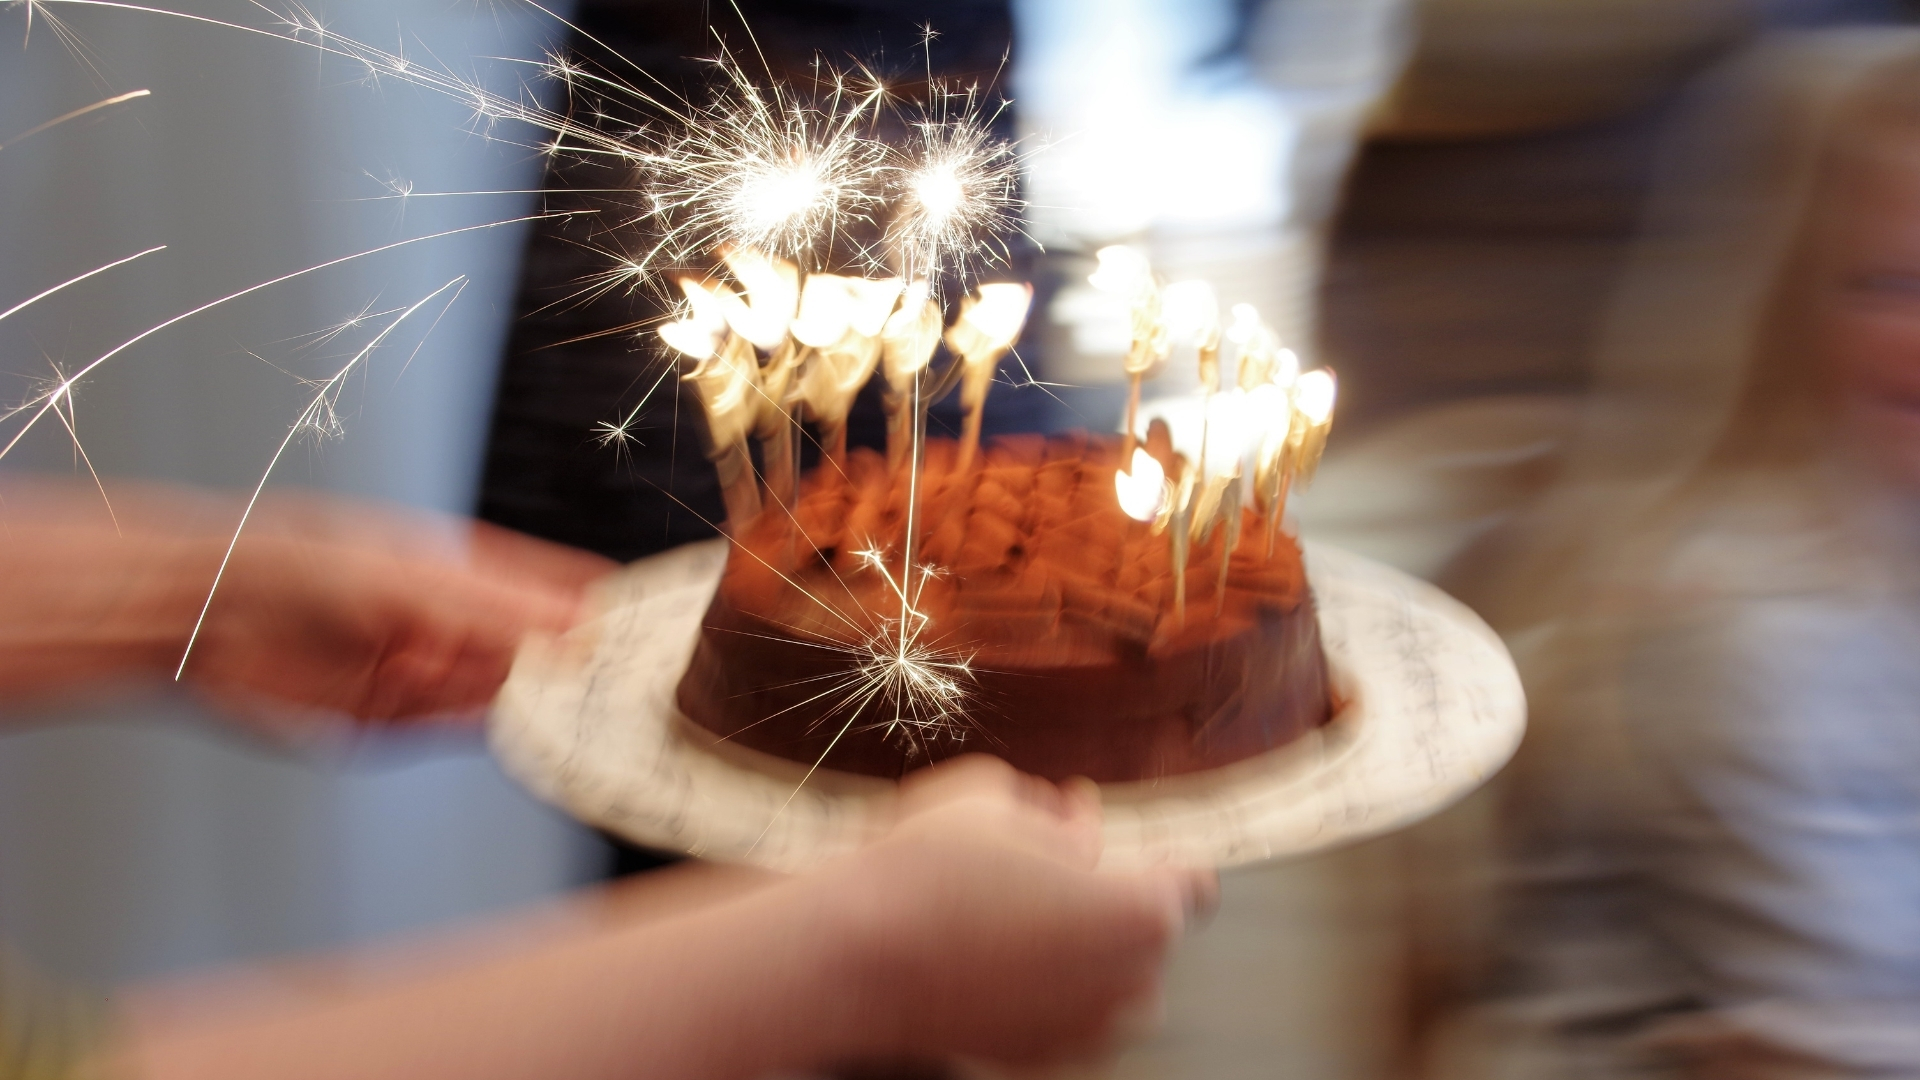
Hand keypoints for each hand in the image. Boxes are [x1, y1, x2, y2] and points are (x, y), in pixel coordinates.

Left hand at [184, 497, 616, 722]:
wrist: (206, 615)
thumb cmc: (300, 563)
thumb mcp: (414, 580)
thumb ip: (495, 613)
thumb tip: (575, 630)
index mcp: (464, 568)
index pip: (555, 587)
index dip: (604, 604)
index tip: (656, 624)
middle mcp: (449, 620)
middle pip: (538, 649)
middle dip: (584, 665)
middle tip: (639, 686)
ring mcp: (422, 671)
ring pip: (503, 695)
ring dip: (543, 705)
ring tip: (594, 714)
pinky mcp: (390, 720)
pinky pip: (456, 728)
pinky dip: (490, 731)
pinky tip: (523, 729)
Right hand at [821, 756, 1216, 1067]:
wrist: (858, 958)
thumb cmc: (929, 870)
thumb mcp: (997, 799)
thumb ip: (1058, 812)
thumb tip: (1078, 820)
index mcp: (1145, 912)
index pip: (1190, 884)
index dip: (1151, 857)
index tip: (1117, 850)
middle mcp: (1135, 985)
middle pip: (1146, 933)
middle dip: (1108, 899)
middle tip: (1042, 872)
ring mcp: (1091, 1033)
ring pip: (1111, 980)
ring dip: (1083, 951)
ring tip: (1013, 917)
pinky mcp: (1045, 1061)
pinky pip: (1068, 1014)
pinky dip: (1047, 990)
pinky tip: (993, 958)